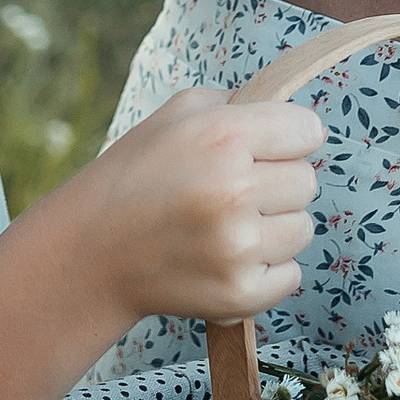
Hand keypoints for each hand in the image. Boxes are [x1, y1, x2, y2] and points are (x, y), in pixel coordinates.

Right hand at [54, 89, 321, 329]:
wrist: (91, 252)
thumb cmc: (136, 176)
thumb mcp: (176, 115)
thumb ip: (237, 105)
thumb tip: (293, 121)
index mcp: (224, 136)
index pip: (308, 130)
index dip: (287, 139)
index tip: (263, 150)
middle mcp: (235, 189)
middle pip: (307, 182)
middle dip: (276, 184)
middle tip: (231, 192)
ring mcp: (239, 246)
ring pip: (302, 229)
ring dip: (273, 228)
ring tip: (224, 227)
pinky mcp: (240, 293)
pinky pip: (291, 275)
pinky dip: (265, 270)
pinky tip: (225, 259)